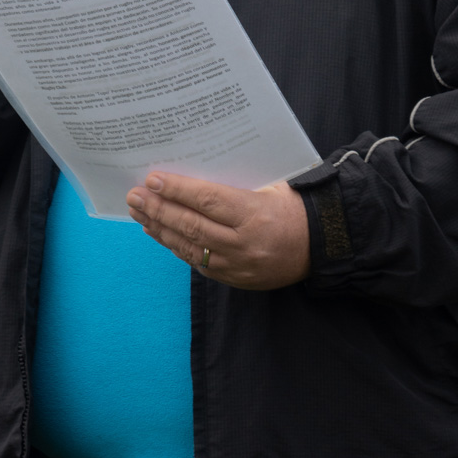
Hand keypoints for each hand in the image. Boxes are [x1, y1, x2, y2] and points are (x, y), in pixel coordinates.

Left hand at [125, 174, 309, 290]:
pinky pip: (198, 263)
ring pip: (190, 247)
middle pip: (191, 225)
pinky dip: (176, 247)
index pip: (207, 200)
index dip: (176, 190)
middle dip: (158, 209)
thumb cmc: (296, 207)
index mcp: (255, 214)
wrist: (323, 245)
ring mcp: (238, 265)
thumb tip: (191, 178)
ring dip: (160, 229)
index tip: (152, 180)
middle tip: (134, 196)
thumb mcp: (271, 186)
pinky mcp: (235, 279)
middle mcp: (243, 243)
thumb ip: (234, 186)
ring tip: (139, 213)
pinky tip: (160, 233)